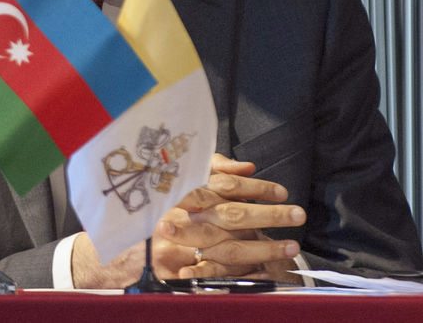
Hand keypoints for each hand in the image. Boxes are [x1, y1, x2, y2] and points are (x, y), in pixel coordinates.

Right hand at [157, 154, 304, 280]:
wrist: (144, 225)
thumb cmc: (176, 196)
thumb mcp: (194, 173)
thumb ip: (219, 167)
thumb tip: (248, 167)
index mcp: (195, 191)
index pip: (229, 186)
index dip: (256, 188)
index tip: (282, 192)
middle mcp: (195, 216)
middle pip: (234, 215)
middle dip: (268, 216)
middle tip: (299, 214)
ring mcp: (192, 242)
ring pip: (232, 247)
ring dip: (264, 248)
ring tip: (292, 247)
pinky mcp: (189, 264)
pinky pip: (217, 273)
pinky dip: (243, 276)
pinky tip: (266, 275)